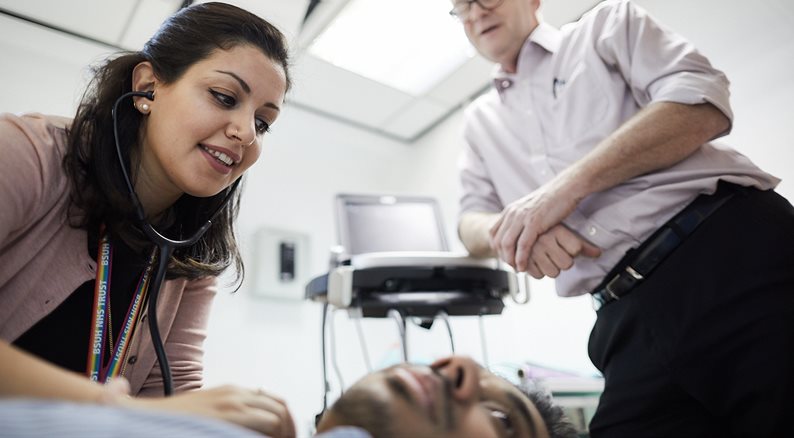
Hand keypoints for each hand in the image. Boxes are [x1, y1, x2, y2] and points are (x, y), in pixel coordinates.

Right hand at [124, 385, 295, 436]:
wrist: (143, 418)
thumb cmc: (174, 421)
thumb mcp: (208, 413)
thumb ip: (231, 417)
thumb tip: (254, 429)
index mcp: (233, 393)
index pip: (274, 402)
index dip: (285, 422)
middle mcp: (235, 395)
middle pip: (280, 407)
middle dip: (290, 429)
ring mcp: (232, 406)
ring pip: (277, 417)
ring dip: (284, 433)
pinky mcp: (225, 419)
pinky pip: (264, 425)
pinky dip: (270, 436)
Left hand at [489, 182, 577, 270]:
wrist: (566, 188)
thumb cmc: (552, 199)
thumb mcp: (530, 208)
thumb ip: (521, 218)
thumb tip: (518, 230)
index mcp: (510, 210)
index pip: (493, 232)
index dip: (495, 247)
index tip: (503, 257)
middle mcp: (512, 213)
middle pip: (498, 240)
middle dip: (502, 256)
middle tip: (510, 267)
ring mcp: (522, 217)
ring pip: (507, 244)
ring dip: (510, 260)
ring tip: (516, 269)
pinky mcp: (534, 222)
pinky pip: (523, 245)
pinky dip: (521, 258)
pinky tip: (523, 266)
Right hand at [524, 225, 600, 278]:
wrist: (521, 231)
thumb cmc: (547, 234)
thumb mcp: (565, 234)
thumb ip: (583, 246)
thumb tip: (599, 254)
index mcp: (557, 230)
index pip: (576, 249)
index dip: (573, 252)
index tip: (566, 247)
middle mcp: (545, 240)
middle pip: (566, 264)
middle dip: (563, 262)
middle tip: (556, 254)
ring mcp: (533, 251)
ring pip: (554, 273)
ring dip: (552, 269)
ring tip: (546, 258)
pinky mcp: (524, 261)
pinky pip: (539, 276)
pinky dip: (539, 272)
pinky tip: (537, 263)